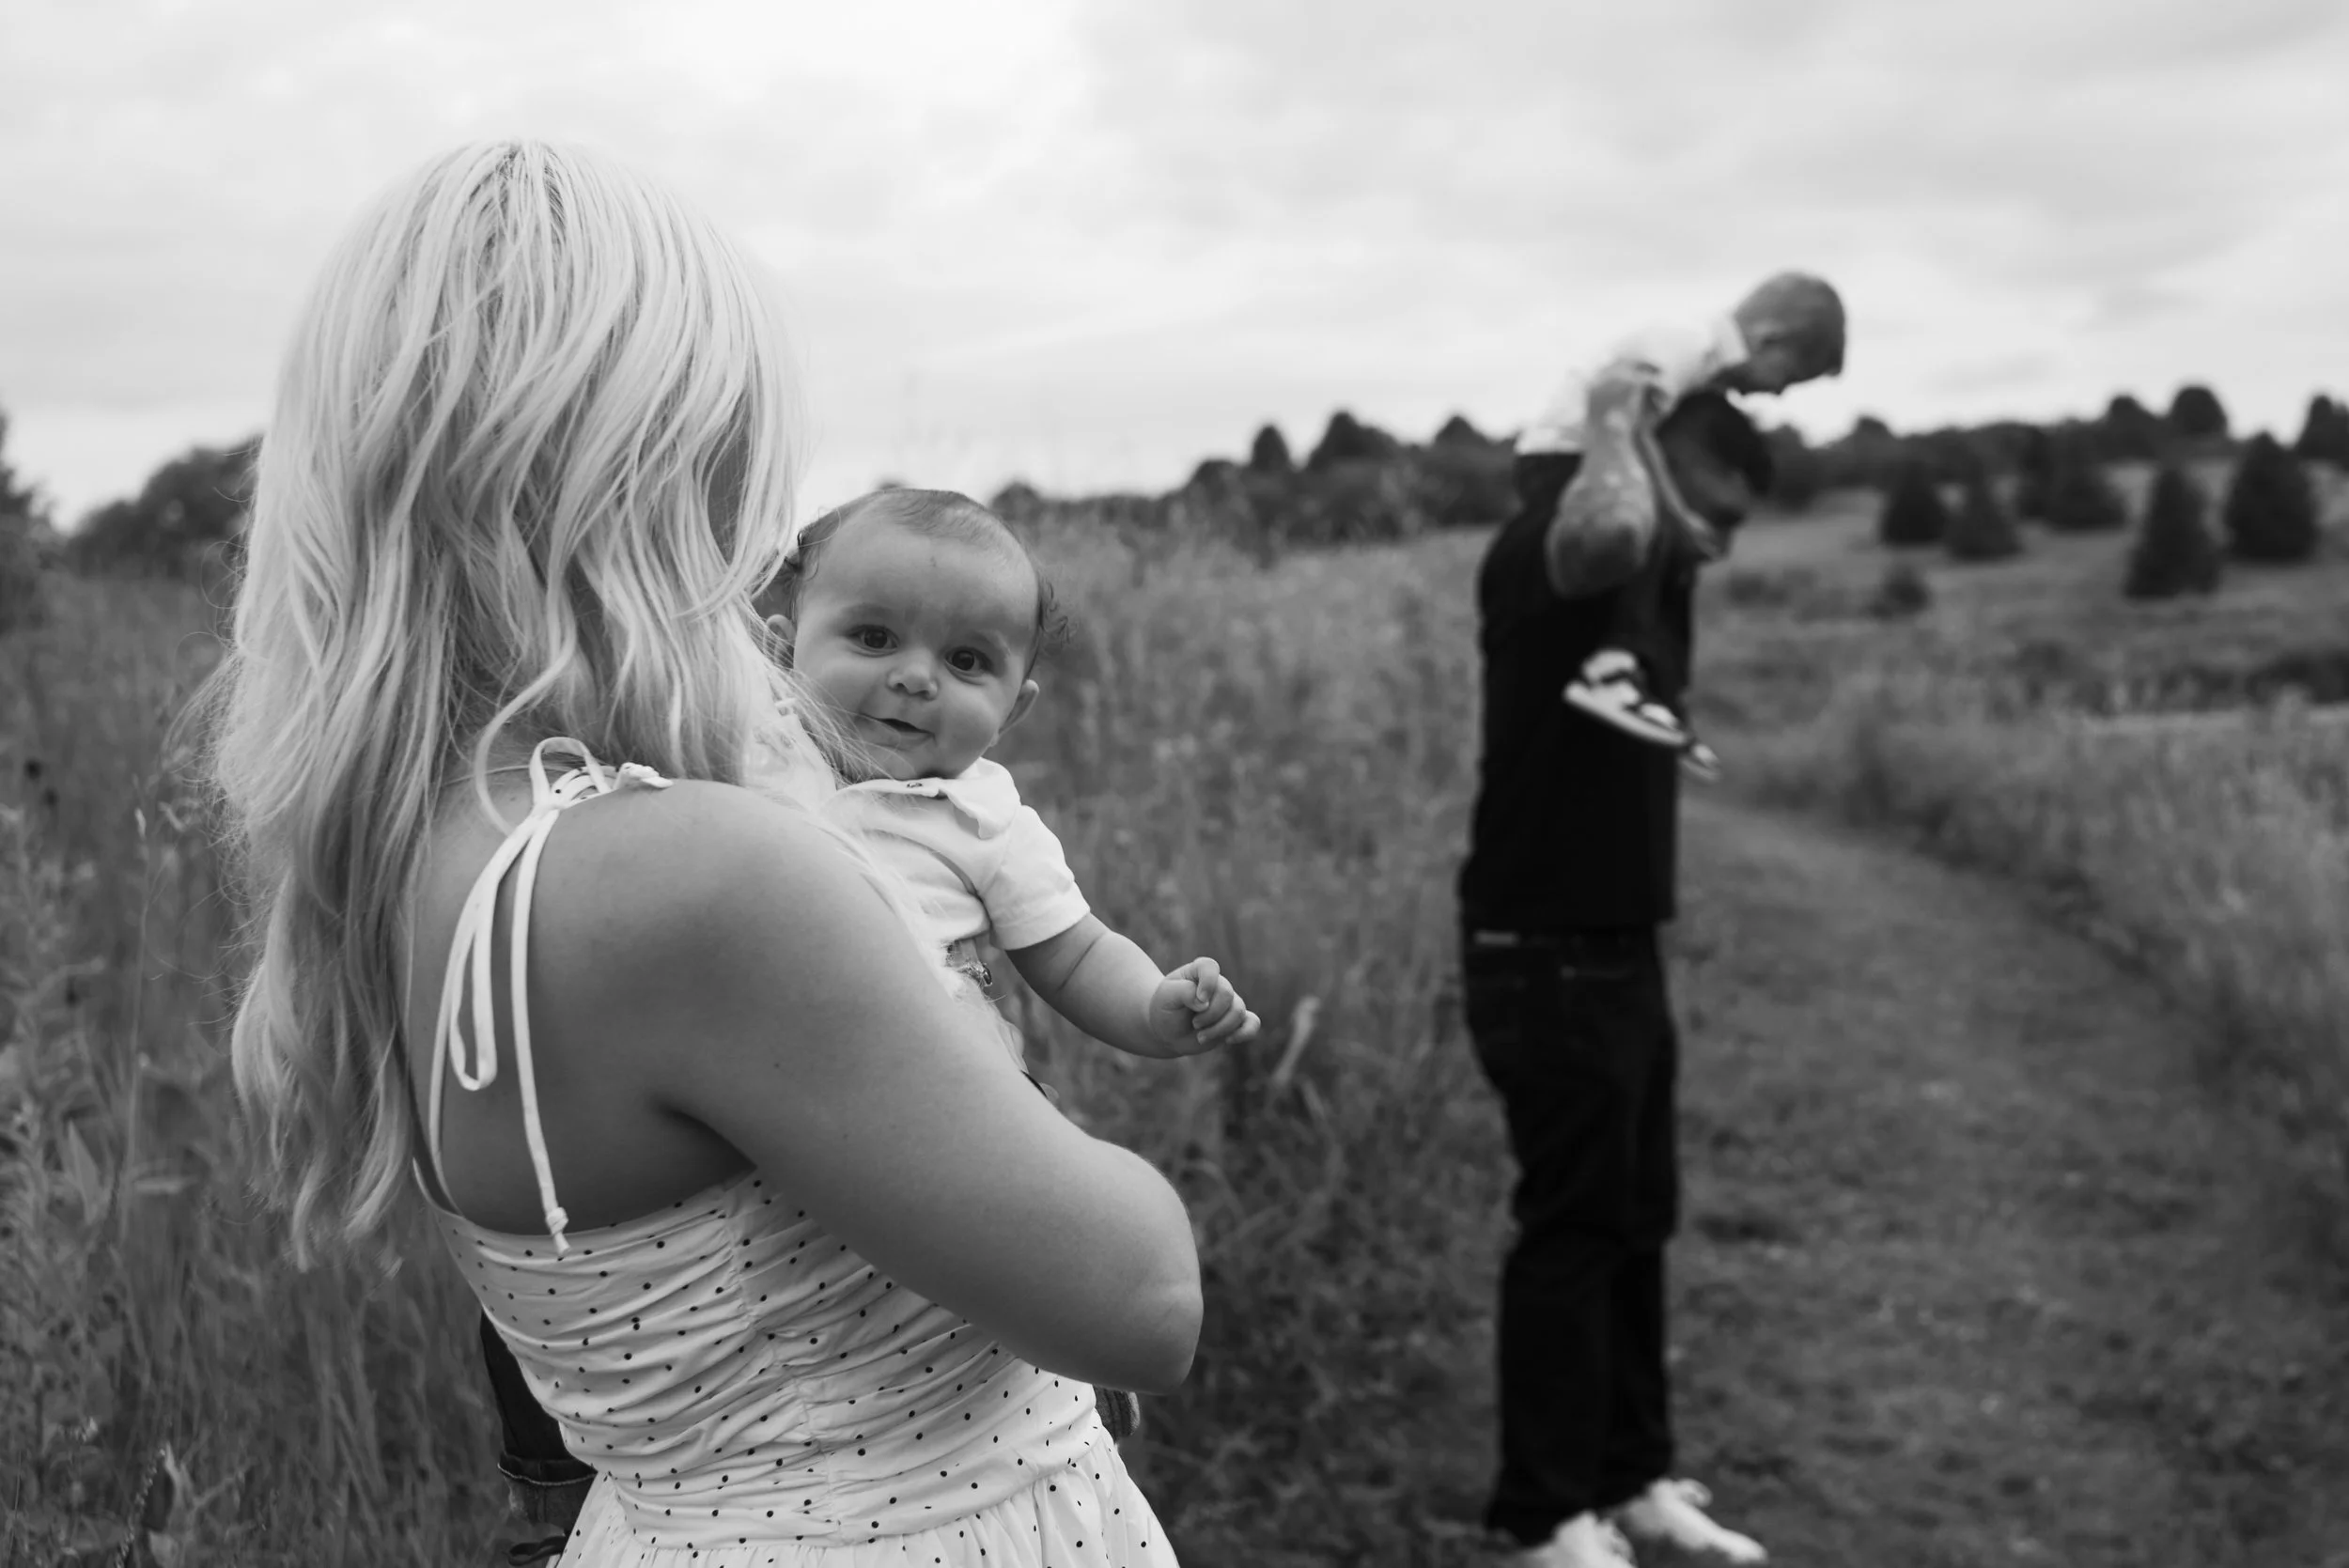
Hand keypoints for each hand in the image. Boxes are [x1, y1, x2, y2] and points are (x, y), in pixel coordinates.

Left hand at [1145, 958, 1260, 1054]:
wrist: (1167, 1029)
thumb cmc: (1165, 1008)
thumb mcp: (1166, 997)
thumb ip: (1184, 992)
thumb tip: (1204, 1003)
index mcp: (1200, 971)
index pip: (1210, 968)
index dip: (1208, 983)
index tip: (1198, 1001)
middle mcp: (1218, 984)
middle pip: (1226, 995)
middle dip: (1210, 1015)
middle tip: (1194, 1024)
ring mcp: (1228, 1003)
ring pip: (1238, 1011)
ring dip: (1219, 1029)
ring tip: (1200, 1036)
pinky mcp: (1235, 1021)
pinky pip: (1253, 1023)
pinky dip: (1244, 1033)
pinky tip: (1229, 1040)